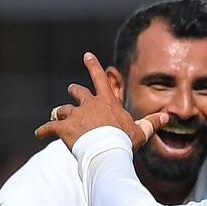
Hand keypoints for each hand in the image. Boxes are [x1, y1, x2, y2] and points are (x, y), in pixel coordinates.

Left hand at [35, 53, 168, 149]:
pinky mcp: (63, 128)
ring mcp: (75, 115)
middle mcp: (88, 104)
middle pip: (77, 93)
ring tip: (55, 116)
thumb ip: (151, 123)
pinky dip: (44, 129)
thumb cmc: (123, 141)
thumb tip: (167, 117)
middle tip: (71, 91)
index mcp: (106, 102)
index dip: (92, 65)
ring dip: (58, 113)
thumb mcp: (140, 132)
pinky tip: (38, 133)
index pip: (99, 78)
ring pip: (62, 110)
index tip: (86, 55)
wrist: (106, 150)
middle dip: (74, 92)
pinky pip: (50, 127)